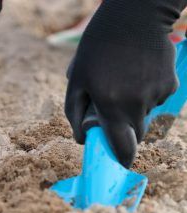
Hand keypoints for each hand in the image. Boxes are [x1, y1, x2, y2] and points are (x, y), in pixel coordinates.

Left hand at [65, 0, 183, 166]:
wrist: (134, 16)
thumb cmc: (97, 47)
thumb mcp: (76, 77)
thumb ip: (74, 111)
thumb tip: (81, 139)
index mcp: (111, 105)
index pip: (121, 146)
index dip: (121, 159)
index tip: (119, 164)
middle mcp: (137, 104)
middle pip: (134, 132)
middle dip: (123, 127)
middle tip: (112, 107)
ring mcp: (156, 94)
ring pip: (144, 114)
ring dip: (133, 107)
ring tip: (123, 80)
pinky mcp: (170, 84)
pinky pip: (156, 98)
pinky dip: (146, 93)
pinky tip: (138, 72)